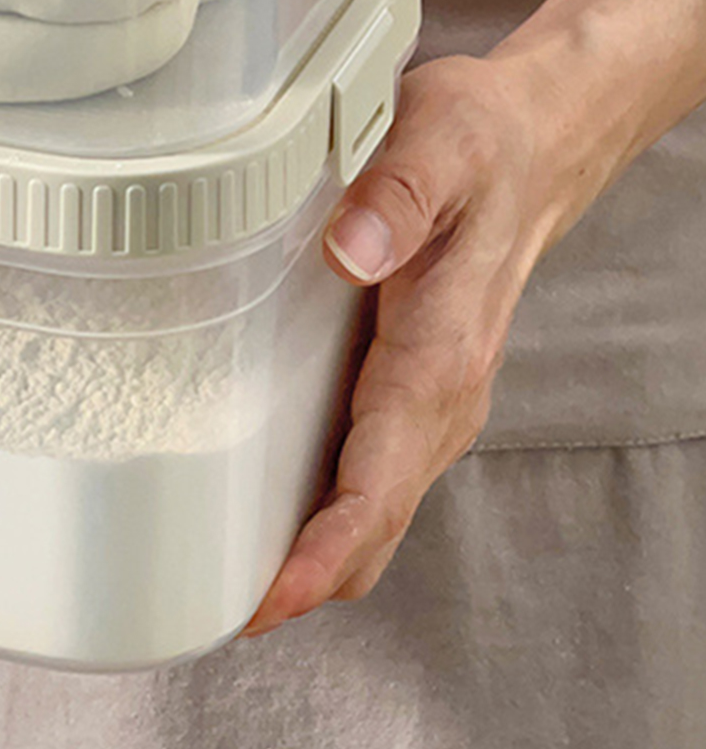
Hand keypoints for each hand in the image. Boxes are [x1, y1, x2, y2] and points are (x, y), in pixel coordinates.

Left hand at [242, 53, 571, 634]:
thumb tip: (352, 250)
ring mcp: (430, 394)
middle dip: (305, 578)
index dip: (324, 548)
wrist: (535, 139)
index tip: (267, 596)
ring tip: (226, 579)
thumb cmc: (484, 139)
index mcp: (442, 351)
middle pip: (376, 520)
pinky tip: (271, 506)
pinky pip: (373, 468)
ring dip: (313, 552)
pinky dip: (328, 509)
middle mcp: (441, 392)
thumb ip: (398, 195)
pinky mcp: (413, 380)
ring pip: (376, 504)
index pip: (381, 480)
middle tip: (214, 609)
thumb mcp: (440, 140)